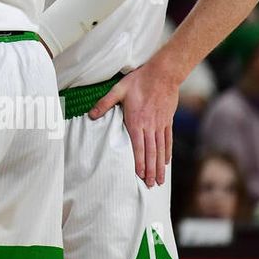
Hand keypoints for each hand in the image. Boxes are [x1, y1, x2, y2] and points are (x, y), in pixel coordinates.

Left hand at [89, 57, 180, 187]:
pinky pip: (168, 140)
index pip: (137, 146)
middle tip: (150, 185)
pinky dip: (167, 152)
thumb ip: (104, 103)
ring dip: (159, 166)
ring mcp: (160, 124)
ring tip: (159, 180)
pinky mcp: (168, 121)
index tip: (139, 175)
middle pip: (150, 152)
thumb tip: (91, 115)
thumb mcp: (118, 89)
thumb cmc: (139, 80)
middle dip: (150, 170)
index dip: (139, 162)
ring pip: (160, 149)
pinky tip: (166, 163)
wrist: (164, 73)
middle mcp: (150, 126)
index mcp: (136, 120)